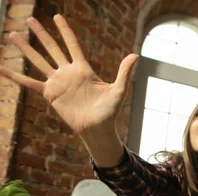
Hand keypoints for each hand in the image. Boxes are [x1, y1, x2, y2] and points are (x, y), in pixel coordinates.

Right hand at [0, 15, 137, 134]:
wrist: (98, 128)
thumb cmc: (110, 111)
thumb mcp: (119, 89)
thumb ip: (124, 72)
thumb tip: (135, 55)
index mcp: (83, 69)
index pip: (72, 45)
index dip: (65, 31)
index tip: (57, 16)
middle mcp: (68, 73)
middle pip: (52, 48)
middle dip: (41, 34)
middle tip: (30, 19)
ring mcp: (57, 83)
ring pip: (38, 61)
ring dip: (26, 48)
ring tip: (13, 35)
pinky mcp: (50, 94)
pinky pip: (29, 83)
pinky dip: (15, 76)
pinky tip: (2, 67)